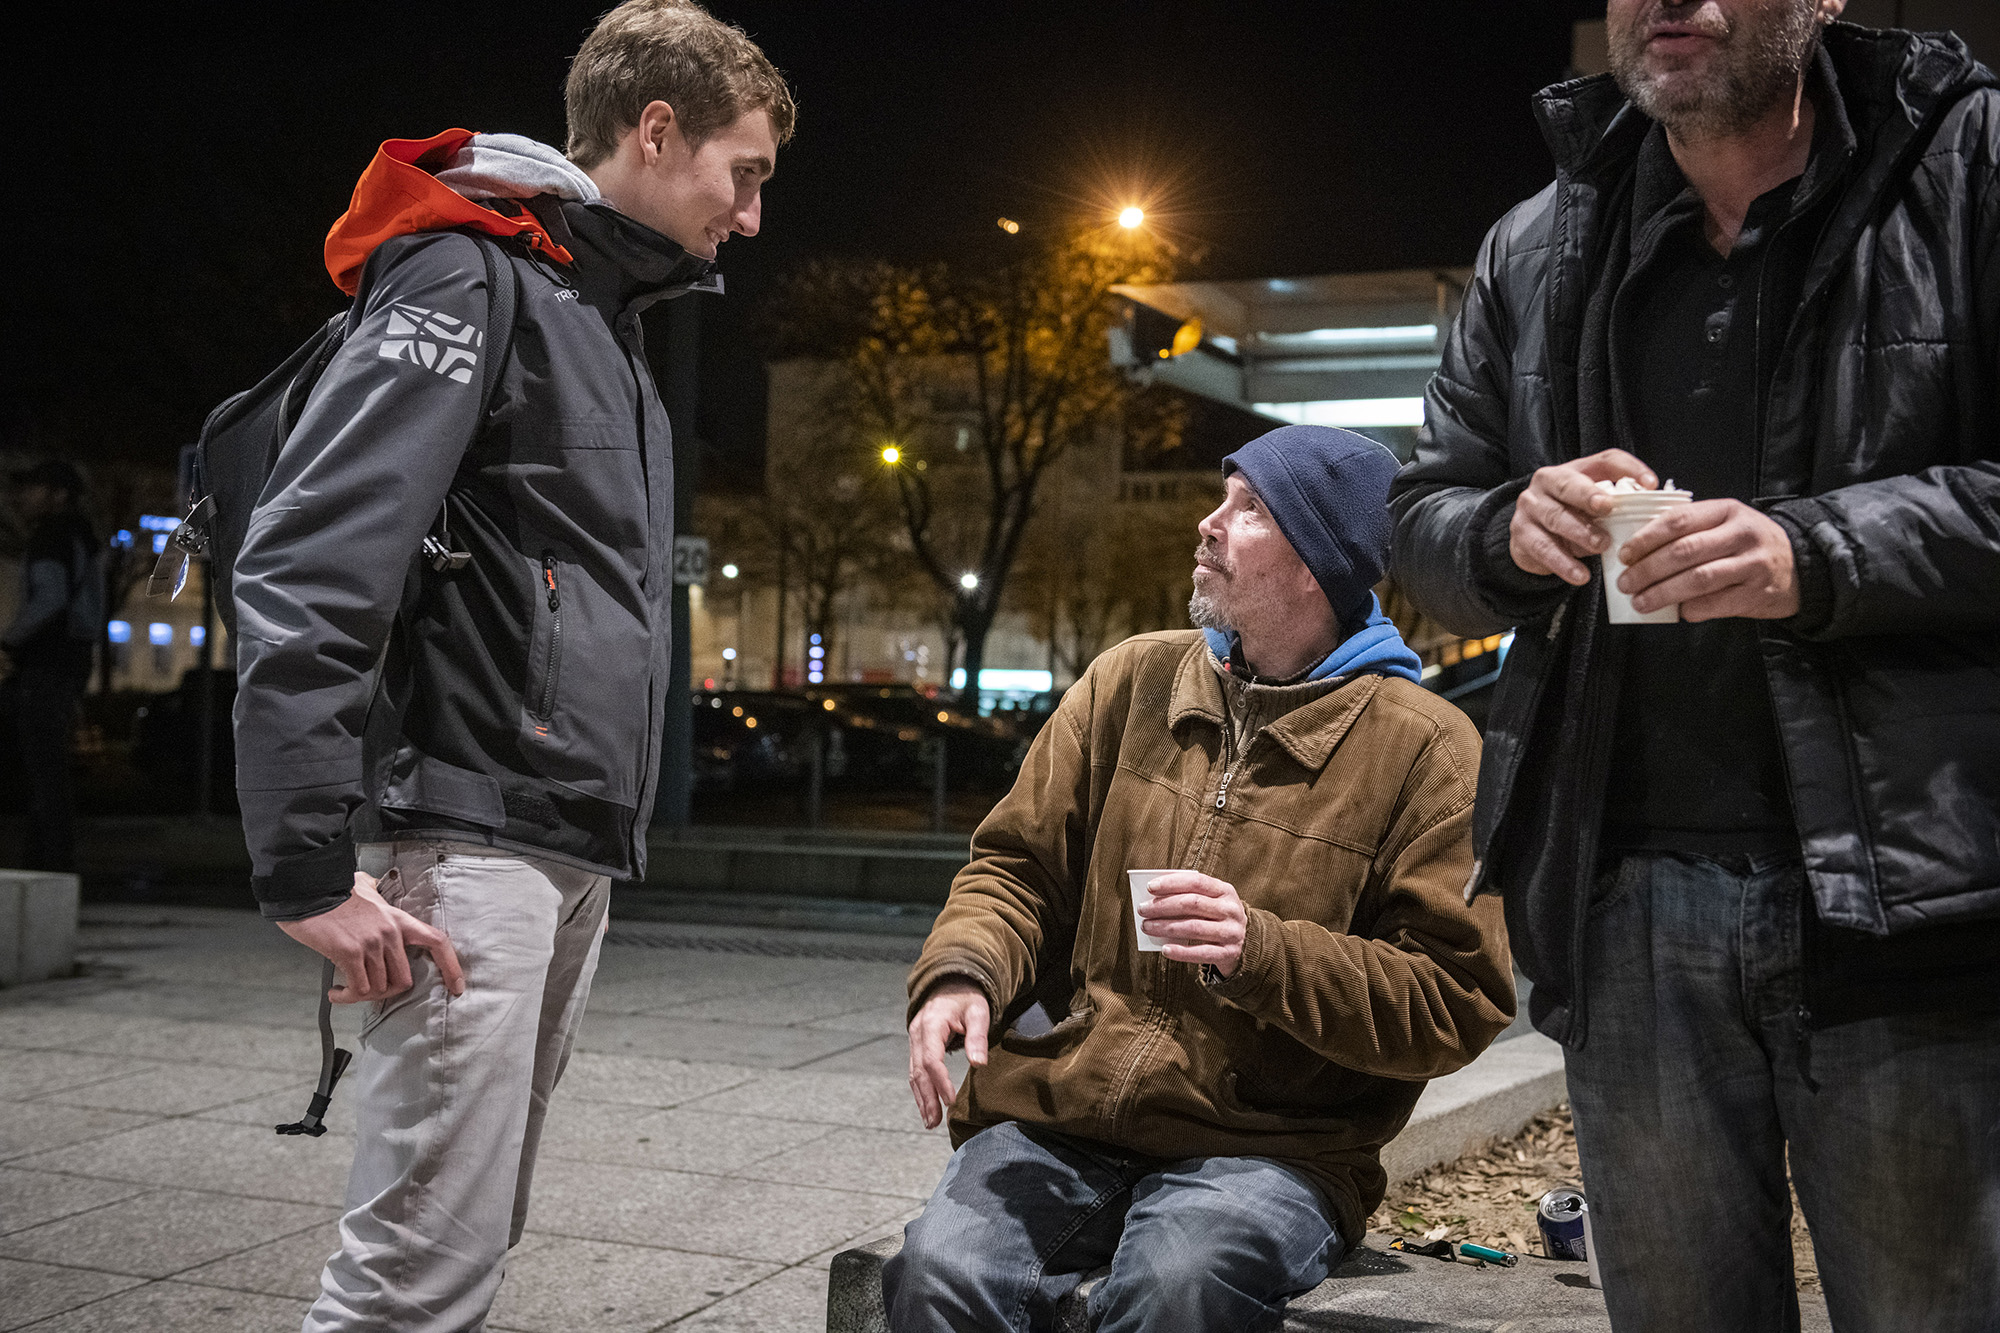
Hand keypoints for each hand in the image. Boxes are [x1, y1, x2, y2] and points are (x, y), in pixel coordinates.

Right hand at [278, 871, 465, 1004]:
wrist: (308, 889)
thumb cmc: (332, 891)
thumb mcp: (361, 887)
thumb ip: (373, 890)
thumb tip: (371, 885)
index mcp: (398, 919)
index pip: (437, 942)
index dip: (451, 967)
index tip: (456, 987)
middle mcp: (390, 933)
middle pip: (404, 979)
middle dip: (386, 991)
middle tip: (367, 989)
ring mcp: (371, 944)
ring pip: (379, 988)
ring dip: (362, 995)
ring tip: (346, 990)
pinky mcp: (349, 953)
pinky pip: (358, 989)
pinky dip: (347, 996)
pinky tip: (336, 991)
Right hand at [907, 980, 987, 1129]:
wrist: (952, 981)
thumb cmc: (967, 997)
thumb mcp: (978, 1012)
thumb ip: (977, 1037)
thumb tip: (978, 1064)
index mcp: (931, 1024)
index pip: (931, 1060)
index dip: (940, 1082)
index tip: (951, 1101)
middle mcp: (917, 1033)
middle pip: (918, 1071)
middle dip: (927, 1098)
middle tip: (935, 1122)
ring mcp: (914, 1039)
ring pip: (914, 1074)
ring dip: (921, 1099)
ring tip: (930, 1121)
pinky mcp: (917, 1045)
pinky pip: (915, 1070)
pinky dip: (920, 1089)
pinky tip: (927, 1105)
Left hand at [1137, 871, 1247, 975]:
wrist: (1247, 943)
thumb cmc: (1217, 917)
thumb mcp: (1211, 901)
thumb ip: (1189, 896)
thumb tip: (1155, 898)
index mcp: (1226, 891)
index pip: (1197, 881)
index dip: (1172, 883)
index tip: (1150, 887)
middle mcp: (1231, 910)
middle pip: (1192, 904)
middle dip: (1163, 906)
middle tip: (1143, 910)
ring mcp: (1231, 932)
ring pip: (1194, 928)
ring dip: (1166, 927)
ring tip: (1147, 927)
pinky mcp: (1229, 953)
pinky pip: (1201, 953)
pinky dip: (1180, 951)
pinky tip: (1164, 949)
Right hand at [1509, 449, 1657, 584]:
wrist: (1531, 538)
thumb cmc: (1571, 517)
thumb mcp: (1592, 506)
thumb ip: (1616, 504)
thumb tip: (1650, 512)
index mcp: (1572, 470)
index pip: (1604, 460)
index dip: (1628, 469)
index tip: (1650, 484)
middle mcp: (1545, 483)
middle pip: (1567, 484)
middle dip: (1587, 495)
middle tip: (1608, 508)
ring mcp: (1530, 508)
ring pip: (1554, 517)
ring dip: (1580, 532)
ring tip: (1601, 546)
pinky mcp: (1521, 535)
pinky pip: (1543, 548)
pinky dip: (1563, 563)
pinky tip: (1580, 574)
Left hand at [1615, 499, 1798, 620]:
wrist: (1800, 565)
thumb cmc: (1748, 544)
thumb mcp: (1725, 522)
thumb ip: (1691, 528)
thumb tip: (1639, 549)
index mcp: (1727, 510)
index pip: (1678, 520)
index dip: (1646, 538)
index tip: (1625, 554)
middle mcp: (1742, 534)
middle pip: (1684, 551)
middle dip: (1647, 569)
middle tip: (1626, 583)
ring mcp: (1753, 564)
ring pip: (1698, 579)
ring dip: (1662, 593)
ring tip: (1640, 601)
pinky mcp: (1758, 593)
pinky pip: (1716, 604)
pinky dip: (1690, 609)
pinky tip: (1676, 612)